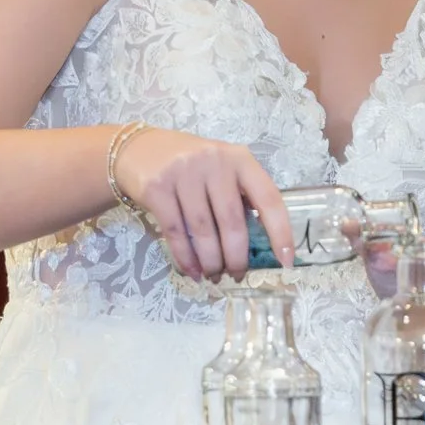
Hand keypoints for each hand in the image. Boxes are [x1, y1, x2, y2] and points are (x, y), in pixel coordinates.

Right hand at [113, 128, 293, 281]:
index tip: (286, 260)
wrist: (138, 148)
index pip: (269, 198)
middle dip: (236, 257)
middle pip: (232, 222)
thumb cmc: (190, 164)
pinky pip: (175, 232)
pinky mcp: (157, 188)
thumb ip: (240, 194)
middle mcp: (215, 162)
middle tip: (236, 276)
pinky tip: (192, 272)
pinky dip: (186, 258)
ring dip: (211, 261)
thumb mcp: (222, 168)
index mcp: (240, 159)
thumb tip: (262, 239)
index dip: (280, 232)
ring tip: (214, 275)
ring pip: (203, 231)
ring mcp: (184, 173)